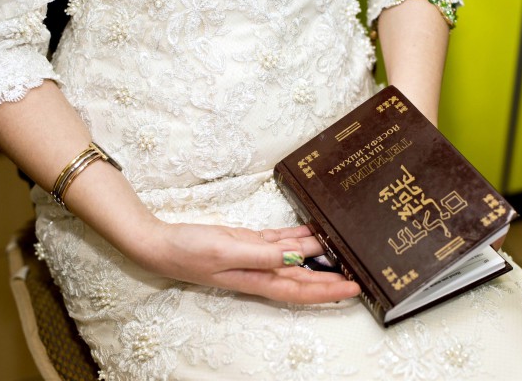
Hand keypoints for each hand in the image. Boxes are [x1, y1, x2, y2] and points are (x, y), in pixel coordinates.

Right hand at [138, 223, 360, 303]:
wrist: (164, 243)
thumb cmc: (190, 251)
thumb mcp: (229, 252)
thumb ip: (265, 254)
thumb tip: (299, 258)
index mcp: (259, 279)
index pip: (302, 290)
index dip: (329, 291)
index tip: (354, 288)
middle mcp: (261, 270)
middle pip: (303, 277)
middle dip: (330, 275)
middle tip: (357, 268)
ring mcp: (256, 256)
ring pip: (294, 256)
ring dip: (316, 251)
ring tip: (341, 244)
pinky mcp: (248, 242)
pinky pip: (279, 240)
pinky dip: (296, 235)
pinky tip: (311, 230)